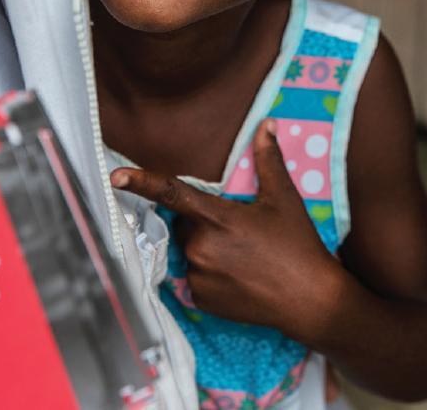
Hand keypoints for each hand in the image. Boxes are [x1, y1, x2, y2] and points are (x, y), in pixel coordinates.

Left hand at [110, 119, 340, 337]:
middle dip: (203, 221)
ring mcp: (199, 276)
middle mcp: (201, 247)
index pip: (171, 194)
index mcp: (217, 218)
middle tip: (237, 229)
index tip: (115, 176)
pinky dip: (209, 273)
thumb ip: (267, 159)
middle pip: (185, 224)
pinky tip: (238, 275)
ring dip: (205, 248)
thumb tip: (266, 124)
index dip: (141, 182)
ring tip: (242, 255)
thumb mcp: (284, 199)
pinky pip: (194, 277)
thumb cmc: (298, 246)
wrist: (311, 302)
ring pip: (189, 251)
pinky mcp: (201, 300)